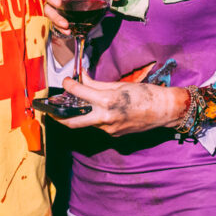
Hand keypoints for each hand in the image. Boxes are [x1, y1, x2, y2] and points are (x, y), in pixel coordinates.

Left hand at [48, 76, 184, 135]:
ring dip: (79, 115)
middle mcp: (105, 119)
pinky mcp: (114, 135)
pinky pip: (98, 126)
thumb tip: (84, 80)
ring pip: (87, 123)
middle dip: (58, 116)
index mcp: (108, 102)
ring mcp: (109, 130)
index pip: (80, 93)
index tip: (65, 81)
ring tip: (75, 106)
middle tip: (51, 110)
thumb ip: (99, 84)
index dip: (69, 86)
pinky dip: (94, 118)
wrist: (164, 111)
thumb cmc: (146, 94)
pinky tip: (97, 110)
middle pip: (73, 121)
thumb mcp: (121, 85)